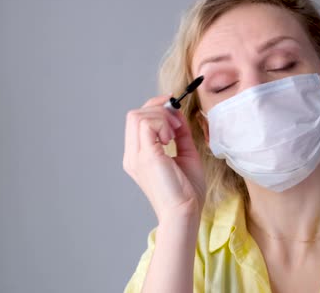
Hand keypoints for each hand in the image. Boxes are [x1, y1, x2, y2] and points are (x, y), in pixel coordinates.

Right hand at [123, 95, 205, 222]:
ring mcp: (136, 156)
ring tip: (174, 133)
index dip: (156, 108)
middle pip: (134, 114)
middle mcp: (133, 155)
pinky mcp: (145, 157)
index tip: (174, 107)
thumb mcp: (185, 154)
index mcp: (139, 156)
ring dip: (161, 116)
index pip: (138, 120)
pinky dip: (162, 124)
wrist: (185, 212)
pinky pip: (146, 124)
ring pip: (137, 116)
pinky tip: (172, 139)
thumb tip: (178, 114)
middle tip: (177, 123)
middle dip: (159, 108)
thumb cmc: (187, 191)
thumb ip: (180, 134)